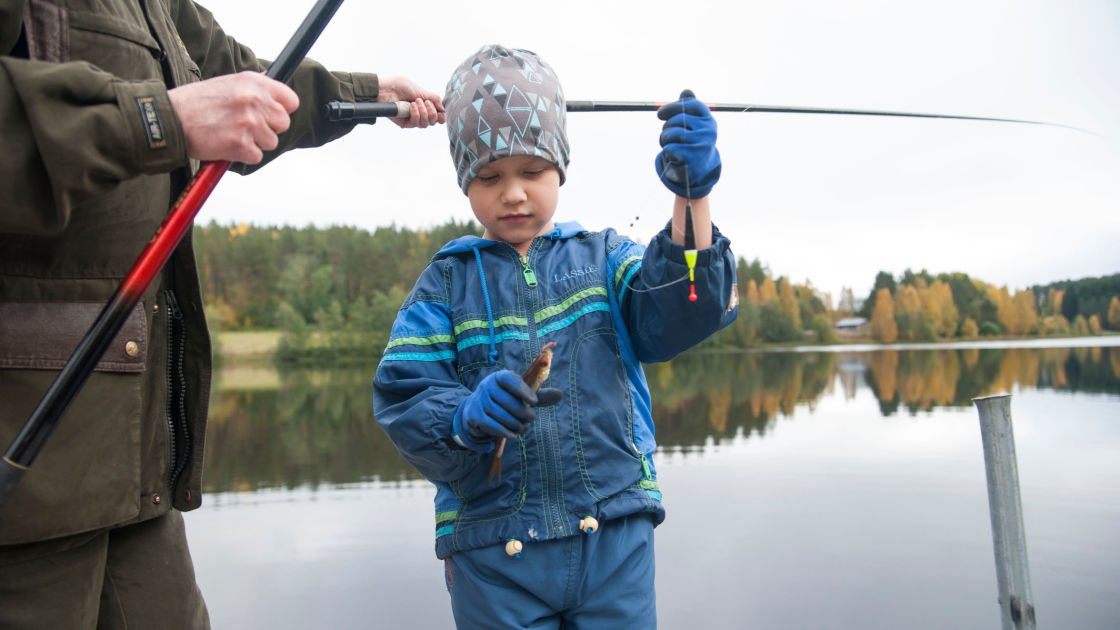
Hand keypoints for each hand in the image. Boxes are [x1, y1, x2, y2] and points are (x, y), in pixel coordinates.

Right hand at [168, 71, 298, 163]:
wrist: (169, 119)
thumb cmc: (195, 103)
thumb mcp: (227, 83)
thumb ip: (253, 88)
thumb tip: (274, 89)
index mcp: (253, 83)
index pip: (290, 101)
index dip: (282, 110)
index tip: (272, 114)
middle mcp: (254, 100)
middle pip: (283, 123)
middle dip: (269, 128)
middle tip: (246, 127)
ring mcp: (249, 123)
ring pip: (271, 142)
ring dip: (254, 143)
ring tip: (231, 133)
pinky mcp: (241, 144)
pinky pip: (256, 156)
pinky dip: (243, 155)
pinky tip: (226, 144)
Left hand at [377, 75, 446, 128]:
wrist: (388, 88)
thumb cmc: (402, 87)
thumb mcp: (422, 91)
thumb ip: (434, 99)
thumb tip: (443, 109)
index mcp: (425, 107)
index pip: (438, 117)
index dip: (441, 116)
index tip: (440, 110)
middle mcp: (420, 114)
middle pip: (433, 122)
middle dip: (432, 112)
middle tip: (425, 102)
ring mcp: (412, 120)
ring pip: (425, 124)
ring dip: (423, 112)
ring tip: (416, 101)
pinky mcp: (405, 123)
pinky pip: (415, 123)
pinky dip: (416, 114)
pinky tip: (412, 105)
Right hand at [452, 370, 562, 451]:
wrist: (477, 410)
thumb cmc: (505, 401)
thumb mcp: (521, 396)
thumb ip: (540, 396)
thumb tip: (560, 394)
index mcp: (500, 376)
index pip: (510, 380)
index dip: (522, 390)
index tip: (534, 402)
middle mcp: (487, 386)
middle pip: (507, 401)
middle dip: (522, 412)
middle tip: (531, 418)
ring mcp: (478, 400)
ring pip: (500, 415)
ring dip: (515, 424)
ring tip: (523, 428)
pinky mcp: (473, 416)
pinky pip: (491, 425)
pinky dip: (504, 432)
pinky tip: (513, 435)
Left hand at [654, 89, 720, 198]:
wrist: (699, 170)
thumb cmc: (692, 142)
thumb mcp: (693, 125)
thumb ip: (688, 108)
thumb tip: (686, 91)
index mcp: (709, 120)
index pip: (691, 105)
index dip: (673, 107)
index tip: (660, 114)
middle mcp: (708, 131)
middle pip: (679, 119)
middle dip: (667, 126)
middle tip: (665, 134)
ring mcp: (701, 145)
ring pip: (672, 133)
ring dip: (664, 139)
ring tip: (668, 144)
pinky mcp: (692, 158)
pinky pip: (670, 147)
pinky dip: (666, 151)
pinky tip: (672, 155)